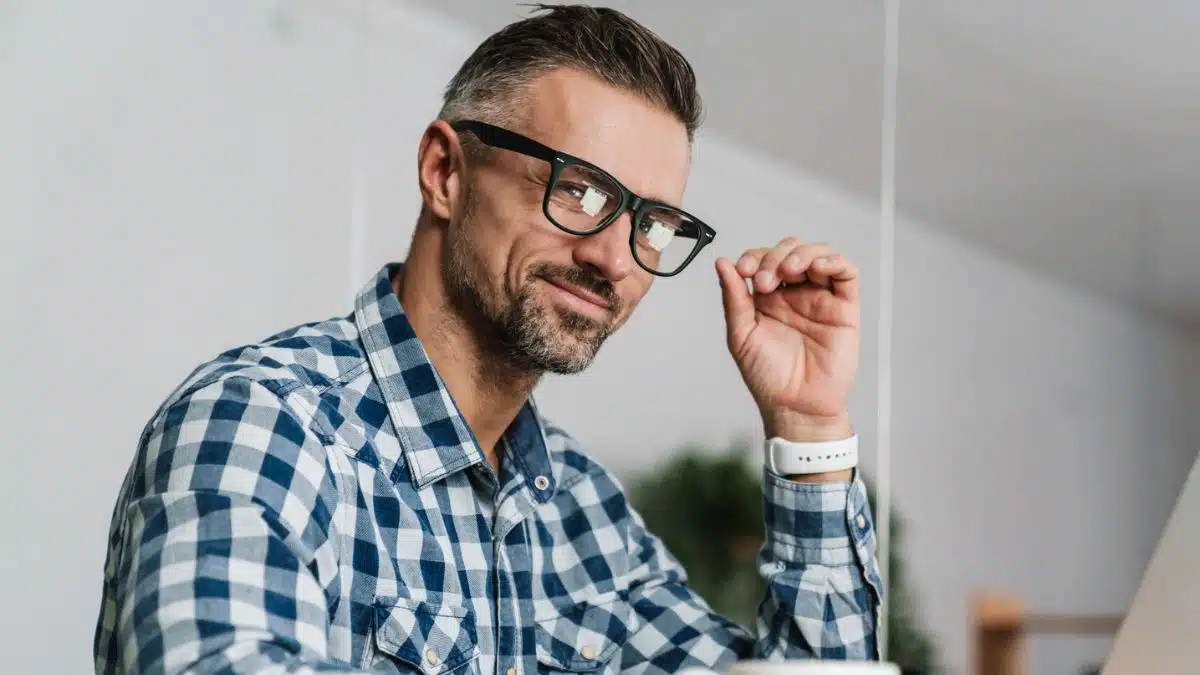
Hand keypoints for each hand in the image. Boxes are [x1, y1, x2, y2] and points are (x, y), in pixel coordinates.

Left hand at [716, 238, 859, 441]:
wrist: (795, 405)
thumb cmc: (768, 377)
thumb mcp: (741, 335)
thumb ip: (733, 298)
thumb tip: (722, 263)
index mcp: (768, 297)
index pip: (763, 259)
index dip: (753, 257)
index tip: (743, 271)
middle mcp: (795, 293)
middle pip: (790, 250)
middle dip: (774, 257)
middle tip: (764, 281)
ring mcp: (820, 298)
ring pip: (818, 254)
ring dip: (801, 254)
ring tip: (788, 272)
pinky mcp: (844, 307)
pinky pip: (846, 273)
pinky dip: (834, 261)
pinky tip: (817, 267)